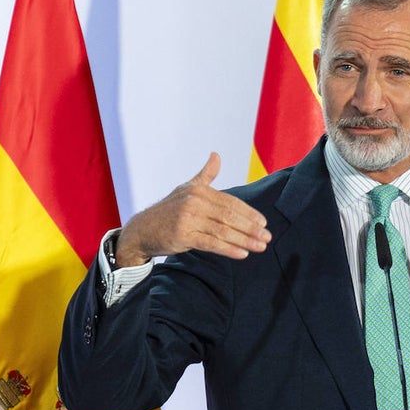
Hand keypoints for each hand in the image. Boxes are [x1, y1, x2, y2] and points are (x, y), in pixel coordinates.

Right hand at [113, 153, 270, 266]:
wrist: (142, 229)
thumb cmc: (168, 210)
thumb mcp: (186, 189)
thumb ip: (205, 175)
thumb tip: (216, 155)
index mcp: (198, 190)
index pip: (230, 202)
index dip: (249, 213)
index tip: (263, 223)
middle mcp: (194, 202)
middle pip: (229, 216)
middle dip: (251, 228)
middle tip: (267, 237)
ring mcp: (188, 219)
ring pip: (223, 231)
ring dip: (245, 240)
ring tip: (260, 246)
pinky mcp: (183, 236)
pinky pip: (212, 243)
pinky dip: (229, 249)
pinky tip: (242, 254)